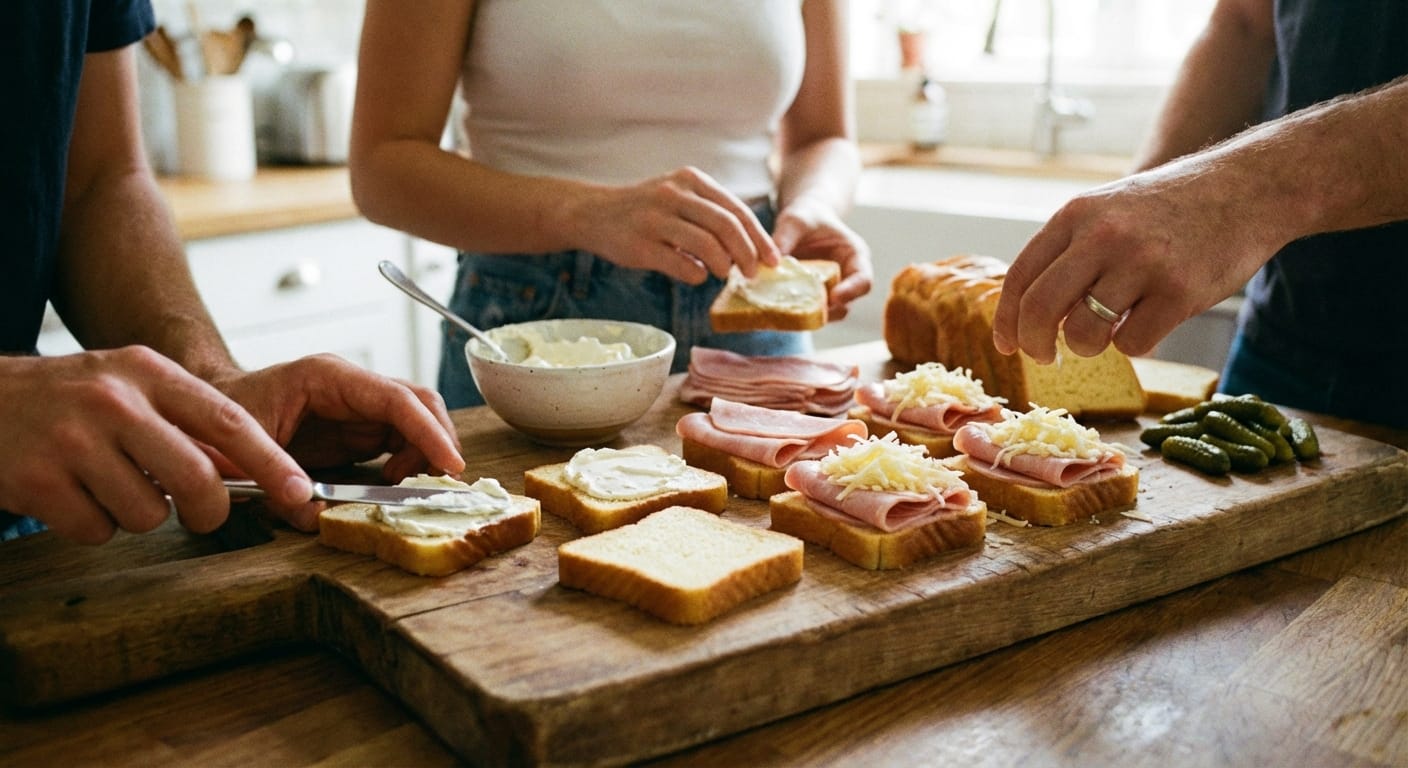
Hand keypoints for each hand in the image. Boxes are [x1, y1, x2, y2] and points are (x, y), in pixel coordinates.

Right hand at [0, 347, 306, 543]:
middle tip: (201, 513)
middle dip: (208, 509)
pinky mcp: (36, 480)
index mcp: (146, 372)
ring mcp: (71, 440)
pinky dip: (91, 524)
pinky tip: (71, 493)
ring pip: (147, 514)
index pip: (227, 419)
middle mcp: (112, 401)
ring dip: (135, 514)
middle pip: (197, 478)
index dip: (271, 461)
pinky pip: (97, 530)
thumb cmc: (68, 399)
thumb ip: (184, 417)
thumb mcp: (128, 383)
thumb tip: (255, 470)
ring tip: (105, 483)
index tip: (298, 491)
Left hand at [211, 354, 464, 527]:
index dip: (429, 433)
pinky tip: (393, 485)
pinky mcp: (356, 427)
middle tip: (442, 484)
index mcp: (327, 377)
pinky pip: (399, 440)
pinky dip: (408, 463)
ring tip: (406, 488)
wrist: (203, 409)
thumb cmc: (220, 418)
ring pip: (415, 422)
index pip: (397, 399)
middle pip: (419, 404)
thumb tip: (320, 519)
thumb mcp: (243, 454)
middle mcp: (350, 386)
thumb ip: (281, 489)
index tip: (450, 466)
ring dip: (424, 456)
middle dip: (438, 443)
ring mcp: (356, 405)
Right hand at [572, 166, 780, 284]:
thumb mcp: (678, 196)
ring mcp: (655, 219)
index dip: (759, 238)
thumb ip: (710, 214)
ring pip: (707, 246)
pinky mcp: (640, 245)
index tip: (773, 261)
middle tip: (754, 273)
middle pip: (727, 227)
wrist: (592, 214)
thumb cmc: (644, 211)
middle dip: (748, 254)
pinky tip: (697, 275)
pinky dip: (697, 274)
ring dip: (724, 266)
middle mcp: (674, 194)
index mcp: (690, 180)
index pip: (736, 211)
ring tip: (725, 274)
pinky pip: (681, 265)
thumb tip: (751, 248)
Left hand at [772, 196, 872, 319]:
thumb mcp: (795, 221)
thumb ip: (785, 237)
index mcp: (855, 257)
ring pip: (826, 313)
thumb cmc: (805, 217)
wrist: (800, 224)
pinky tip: (777, 310)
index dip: (852, 292)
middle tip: (806, 309)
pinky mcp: (812, 298)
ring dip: (809, 316)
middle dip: (827, 310)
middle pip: (845, 304)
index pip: (864, 280)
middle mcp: (846, 278)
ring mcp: (830, 291)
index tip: (834, 297)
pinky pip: (807, 313)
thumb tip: (771, 261)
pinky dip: (795, 314)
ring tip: (789, 312)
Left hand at [992, 162, 1277, 361]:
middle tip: (1044, 358)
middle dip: (1034, 345)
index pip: (1020, 277)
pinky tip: (1148, 324)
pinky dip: (1133, 345)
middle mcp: (1103, 236)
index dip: (1007, 320)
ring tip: (1104, 334)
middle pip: (1040, 309)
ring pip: (1083, 334)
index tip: (1007, 345)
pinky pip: (1132, 344)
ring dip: (1086, 347)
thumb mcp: (1110, 208)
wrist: (1248, 188)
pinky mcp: (1179, 292)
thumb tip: (1029, 311)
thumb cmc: (1173, 206)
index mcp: (1077, 214)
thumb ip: (1071, 249)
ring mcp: (1142, 263)